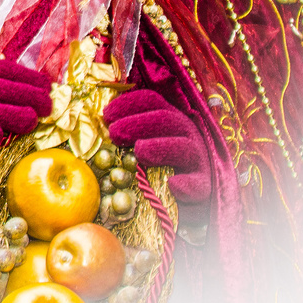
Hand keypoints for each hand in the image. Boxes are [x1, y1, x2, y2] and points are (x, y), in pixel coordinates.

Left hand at [104, 89, 210, 204]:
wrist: (182, 200)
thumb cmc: (156, 167)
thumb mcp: (141, 143)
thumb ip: (124, 131)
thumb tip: (98, 121)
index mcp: (168, 119)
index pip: (151, 102)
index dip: (128, 103)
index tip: (107, 114)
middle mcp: (185, 134)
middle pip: (165, 120)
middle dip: (137, 124)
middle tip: (114, 133)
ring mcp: (197, 159)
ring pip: (183, 147)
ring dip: (159, 147)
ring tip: (139, 151)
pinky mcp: (204, 185)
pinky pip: (198, 183)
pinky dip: (188, 184)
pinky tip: (173, 184)